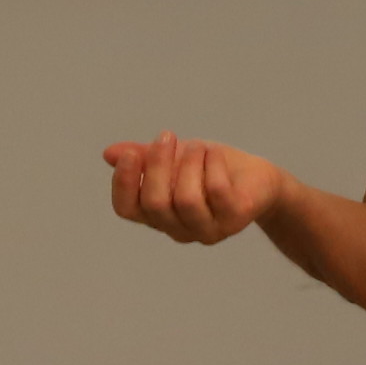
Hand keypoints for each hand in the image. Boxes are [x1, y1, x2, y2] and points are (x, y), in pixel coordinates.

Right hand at [101, 132, 286, 245]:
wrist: (256, 178)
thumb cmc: (208, 168)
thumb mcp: (173, 158)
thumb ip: (144, 157)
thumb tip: (109, 153)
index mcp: (156, 214)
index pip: (127, 209)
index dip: (123, 183)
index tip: (131, 153)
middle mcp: (178, 228)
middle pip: (155, 203)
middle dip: (158, 164)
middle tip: (167, 136)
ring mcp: (207, 229)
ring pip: (186, 200)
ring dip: (188, 163)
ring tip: (196, 146)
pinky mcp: (234, 219)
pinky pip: (217, 191)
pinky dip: (212, 164)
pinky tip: (214, 153)